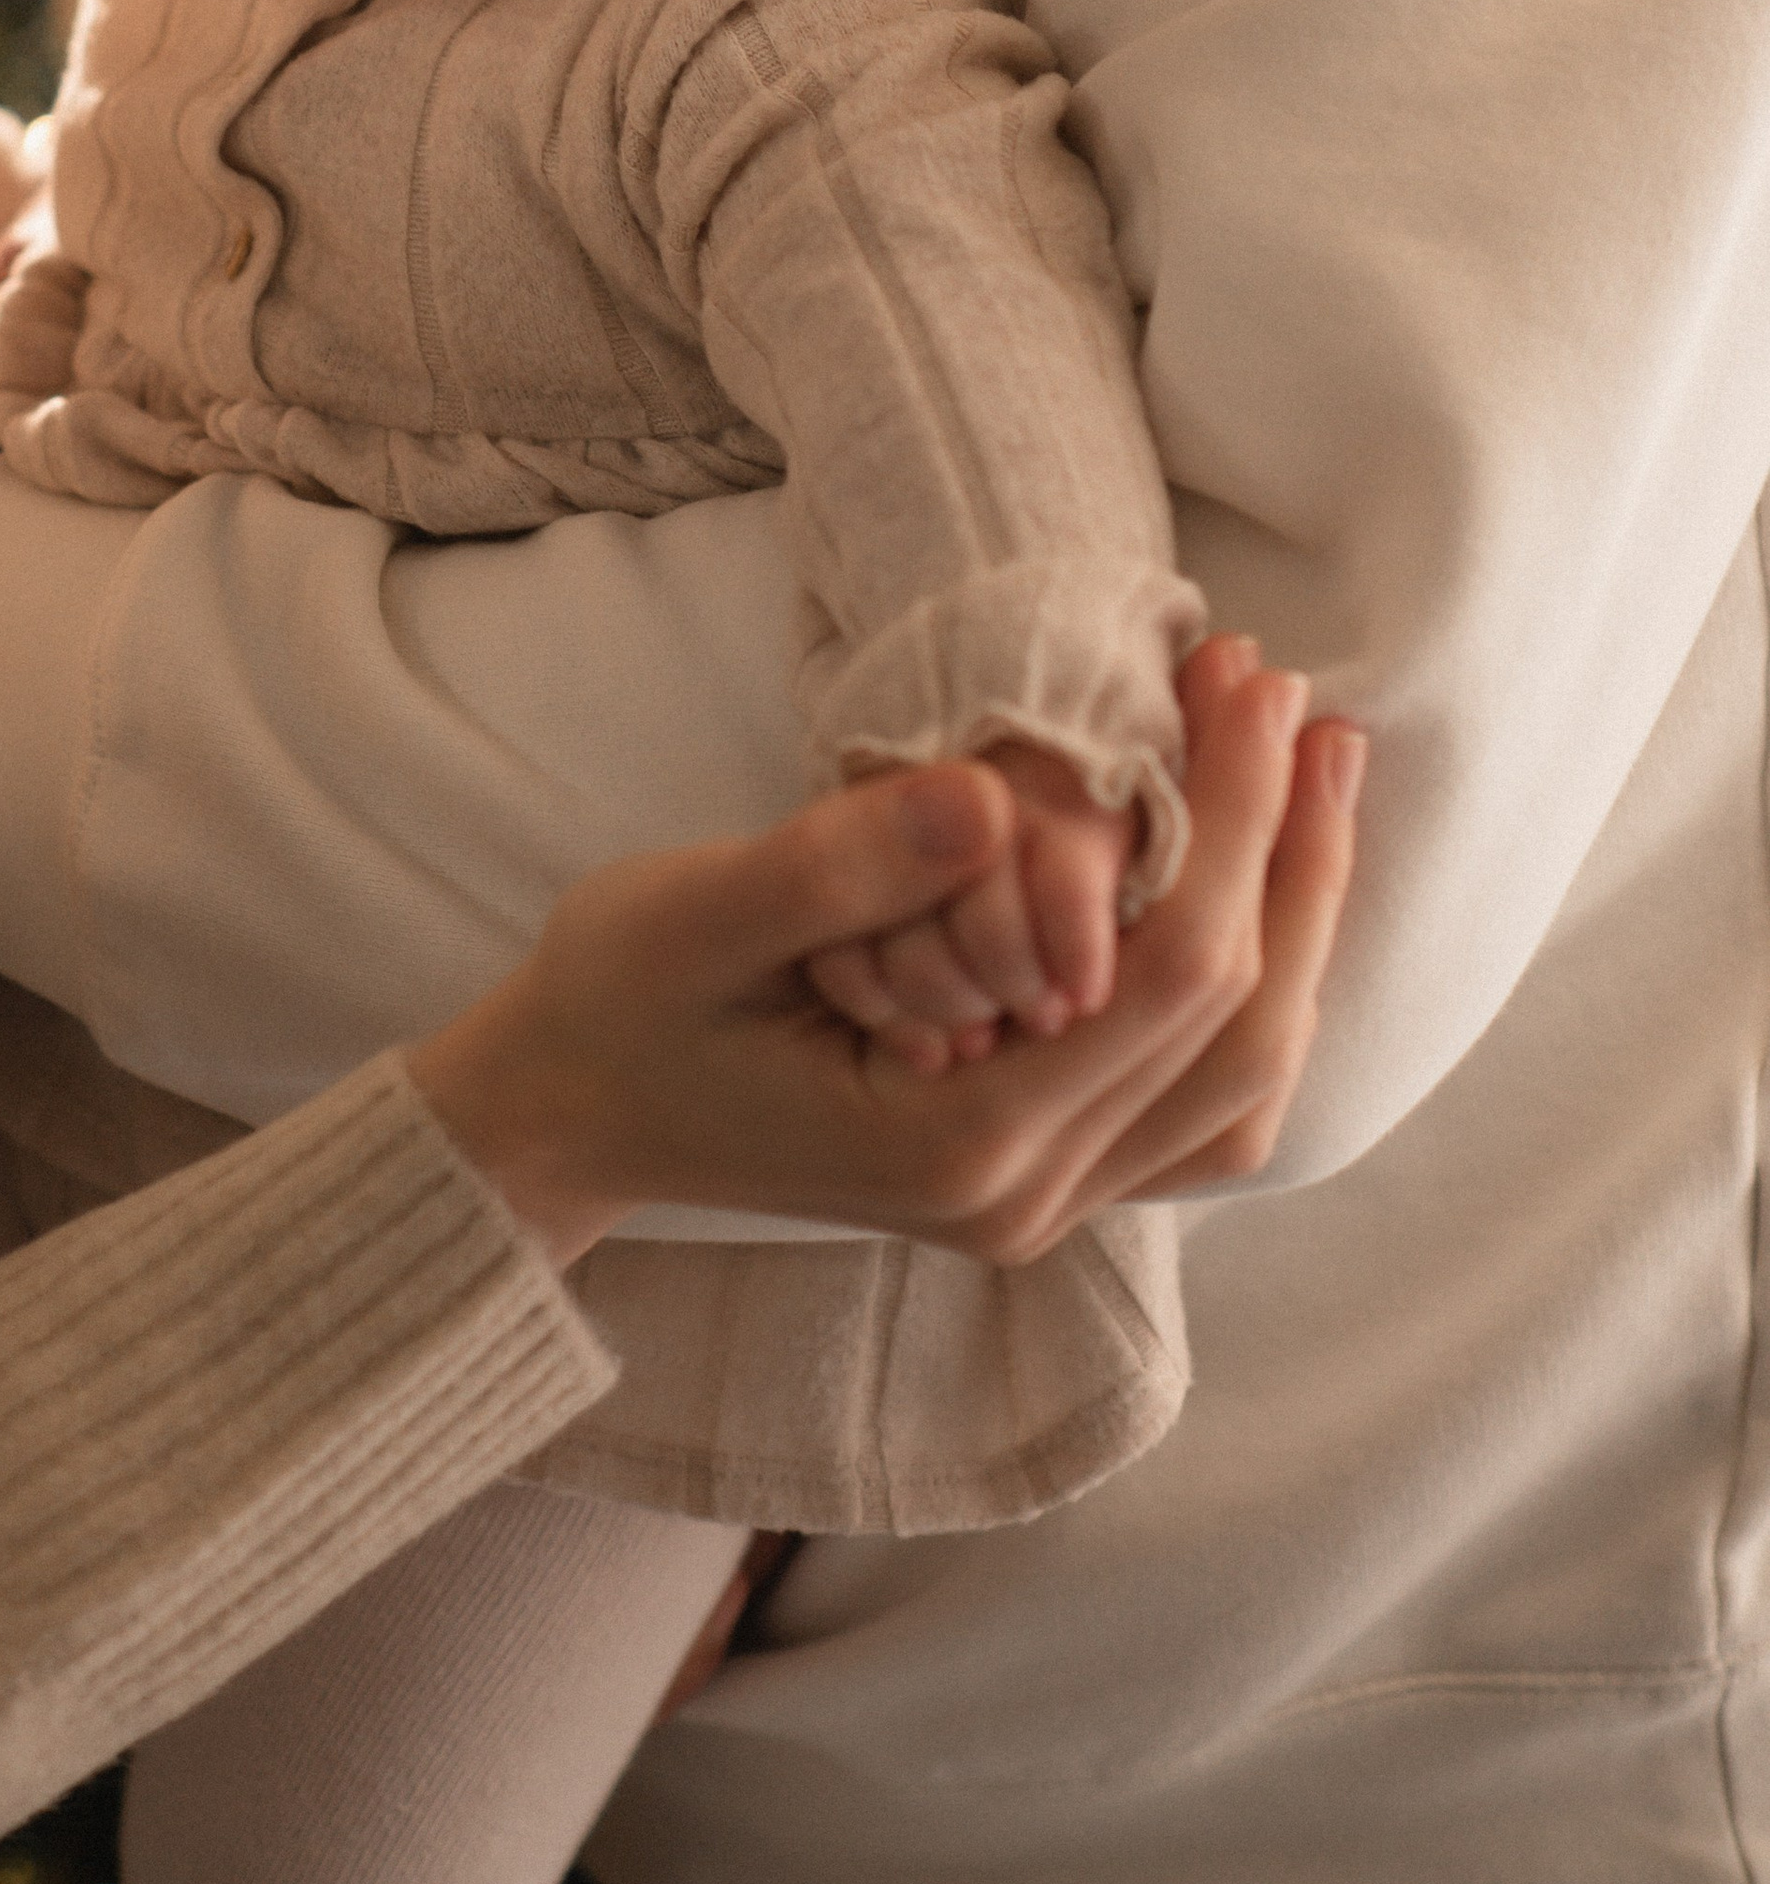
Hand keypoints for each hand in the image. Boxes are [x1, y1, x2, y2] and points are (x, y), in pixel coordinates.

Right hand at [405, 635, 1357, 1266]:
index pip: (1171, 980)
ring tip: (1312, 769)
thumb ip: (839, 868)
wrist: (570, 1110)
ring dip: (1294, 922)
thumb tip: (993, 797)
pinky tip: (1253, 878)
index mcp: (959, 1147)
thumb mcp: (694, 914)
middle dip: (1290, 854)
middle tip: (1299, 699)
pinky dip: (1248, 988)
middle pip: (1239, 1036)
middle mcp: (1025, 1201)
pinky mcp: (1032, 1175)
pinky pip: (1194, 1101)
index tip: (1242, 677)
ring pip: (1241, 1082)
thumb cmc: (621, 998)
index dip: (1233, 818)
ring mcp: (1039, 1205)